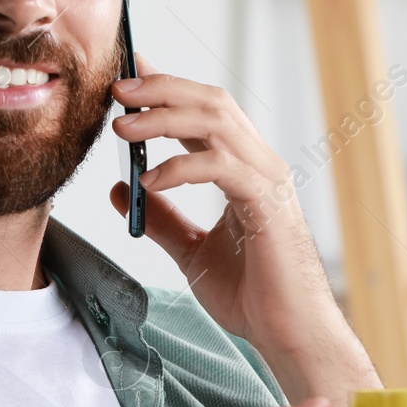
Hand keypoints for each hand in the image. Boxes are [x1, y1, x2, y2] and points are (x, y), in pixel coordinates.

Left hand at [108, 56, 381, 406]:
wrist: (289, 334)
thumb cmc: (255, 296)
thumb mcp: (193, 251)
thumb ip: (161, 219)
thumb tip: (118, 187)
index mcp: (245, 171)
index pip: (205, 112)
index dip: (167, 86)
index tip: (128, 72)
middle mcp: (260, 165)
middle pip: (212, 103)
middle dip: (162, 88)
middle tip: (117, 89)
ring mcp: (268, 181)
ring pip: (217, 123)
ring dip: (164, 117)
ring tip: (123, 127)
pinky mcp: (268, 205)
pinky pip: (222, 167)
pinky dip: (182, 166)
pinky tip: (151, 180)